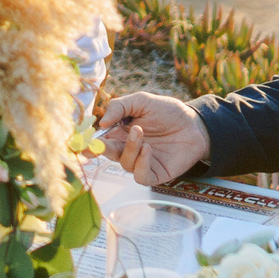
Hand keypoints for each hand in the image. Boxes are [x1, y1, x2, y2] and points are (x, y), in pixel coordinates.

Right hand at [96, 92, 211, 186]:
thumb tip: (101, 122)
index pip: (100, 140)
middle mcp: (128, 149)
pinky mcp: (155, 174)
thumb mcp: (142, 101)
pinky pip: (141, 176)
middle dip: (102, 149)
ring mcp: (141, 162)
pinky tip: (147, 149)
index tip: (83, 141)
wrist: (195, 124)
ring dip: (129, 148)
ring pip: (125, 163)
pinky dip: (141, 164)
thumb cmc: (168, 112)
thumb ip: (120, 107)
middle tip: (102, 142)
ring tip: (140, 132)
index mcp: (120, 133)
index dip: (90, 142)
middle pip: (108, 154)